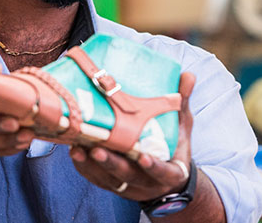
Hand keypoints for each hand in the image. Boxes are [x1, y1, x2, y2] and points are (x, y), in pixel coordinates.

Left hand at [69, 71, 195, 201]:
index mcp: (169, 172)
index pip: (162, 172)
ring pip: (107, 179)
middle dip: (112, 164)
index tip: (144, 156)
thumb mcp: (183, 127)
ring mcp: (128, 187)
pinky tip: (73, 150)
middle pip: (128, 176)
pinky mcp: (111, 185)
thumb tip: (188, 75)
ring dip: (91, 166)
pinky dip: (83, 167)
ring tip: (77, 148)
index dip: (153, 166)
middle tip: (97, 150)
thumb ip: (182, 104)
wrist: (167, 177)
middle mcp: (147, 183)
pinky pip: (95, 179)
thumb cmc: (174, 146)